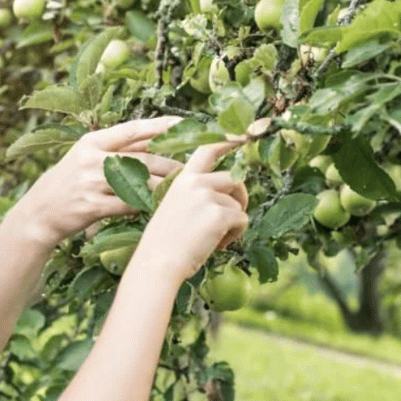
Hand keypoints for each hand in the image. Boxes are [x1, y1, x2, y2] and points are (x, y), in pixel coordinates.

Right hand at [13, 116, 185, 245]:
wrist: (39, 213)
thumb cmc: (69, 182)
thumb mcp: (86, 156)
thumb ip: (118, 149)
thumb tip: (156, 137)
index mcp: (92, 141)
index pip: (132, 129)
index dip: (160, 126)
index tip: (186, 123)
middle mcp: (92, 158)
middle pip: (143, 159)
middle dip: (171, 165)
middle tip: (193, 169)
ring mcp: (92, 182)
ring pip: (140, 182)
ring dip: (163, 187)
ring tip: (181, 189)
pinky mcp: (93, 206)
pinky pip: (130, 205)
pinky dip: (147, 205)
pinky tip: (159, 208)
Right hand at [133, 141, 249, 281]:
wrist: (157, 264)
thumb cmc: (164, 244)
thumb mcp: (175, 209)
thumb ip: (196, 197)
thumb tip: (227, 197)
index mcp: (183, 179)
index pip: (207, 149)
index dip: (227, 141)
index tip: (242, 136)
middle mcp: (195, 182)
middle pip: (234, 178)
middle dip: (239, 198)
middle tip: (230, 220)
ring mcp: (208, 196)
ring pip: (238, 204)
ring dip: (233, 223)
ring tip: (214, 239)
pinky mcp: (219, 214)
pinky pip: (242, 219)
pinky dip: (235, 235)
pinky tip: (217, 245)